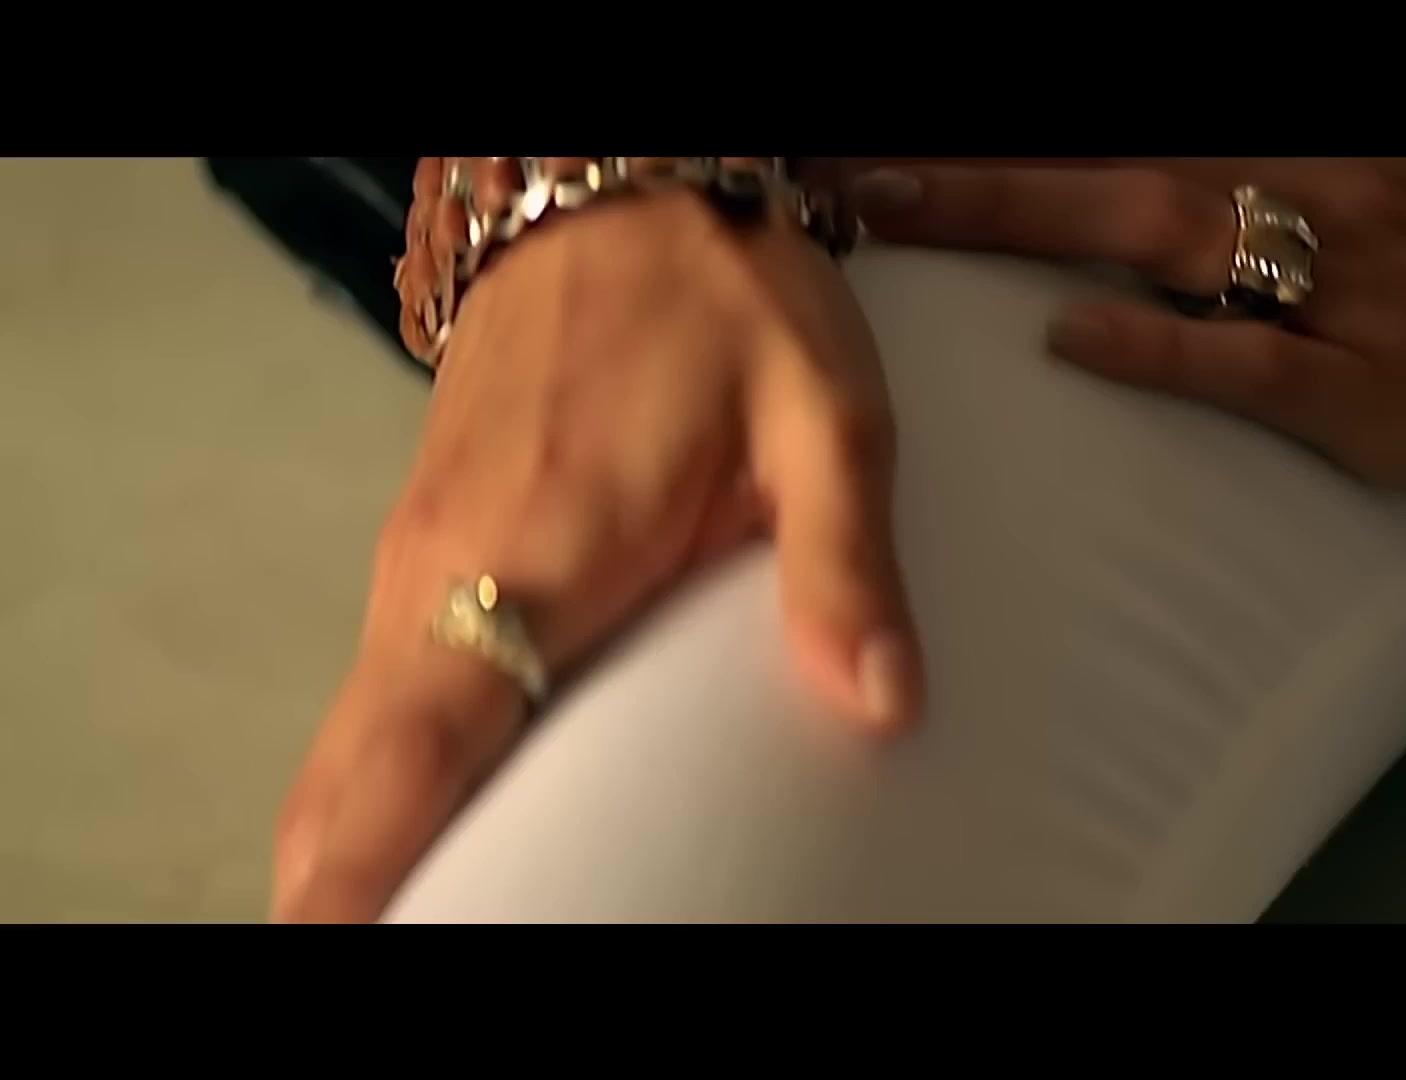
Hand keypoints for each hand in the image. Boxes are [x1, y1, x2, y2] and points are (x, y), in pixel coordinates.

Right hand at [272, 191, 922, 921]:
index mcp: (540, 551)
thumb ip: (844, 566)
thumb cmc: (723, 300)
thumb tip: (882, 701)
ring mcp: (422, 545)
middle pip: (356, 760)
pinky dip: (377, 759)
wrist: (621, 187)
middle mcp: (447, 562)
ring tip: (393, 915)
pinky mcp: (431, 530)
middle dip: (341, 872)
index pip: (422, 737)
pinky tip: (415, 814)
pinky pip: (382, 674)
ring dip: (354, 824)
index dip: (365, 853)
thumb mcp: (824, 419)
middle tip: (365, 944)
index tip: (330, 933)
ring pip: (356, 722)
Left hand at [856, 158, 1405, 522]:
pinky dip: (1158, 344)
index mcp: (1304, 154)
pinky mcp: (1364, 386)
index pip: (1127, 142)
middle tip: (849, 164)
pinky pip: (1246, 358)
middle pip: (1103, 167)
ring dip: (1011, 213)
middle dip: (969, 167)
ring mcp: (1330, 288)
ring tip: (892, 208)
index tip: (904, 143)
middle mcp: (1301, 196)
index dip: (1013, 150)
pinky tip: (1074, 337)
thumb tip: (1155, 215)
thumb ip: (1289, 173)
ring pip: (1146, 229)